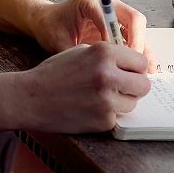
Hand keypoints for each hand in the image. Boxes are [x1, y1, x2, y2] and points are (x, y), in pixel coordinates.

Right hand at [9, 42, 153, 133]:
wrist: (29, 98)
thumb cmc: (53, 73)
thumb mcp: (80, 52)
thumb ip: (108, 56)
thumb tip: (132, 64)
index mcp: (104, 53)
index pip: (141, 62)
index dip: (135, 69)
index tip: (128, 73)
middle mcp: (108, 75)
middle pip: (144, 85)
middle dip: (134, 87)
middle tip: (120, 88)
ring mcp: (107, 100)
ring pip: (133, 103)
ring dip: (121, 102)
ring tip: (99, 98)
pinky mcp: (103, 121)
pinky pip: (117, 117)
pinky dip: (107, 115)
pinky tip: (89, 109)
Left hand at [31, 0, 154, 65]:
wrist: (46, 21)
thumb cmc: (51, 28)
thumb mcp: (59, 42)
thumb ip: (78, 54)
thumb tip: (97, 72)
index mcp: (90, 0)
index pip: (111, 16)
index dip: (115, 38)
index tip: (114, 58)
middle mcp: (107, 3)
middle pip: (133, 18)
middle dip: (137, 42)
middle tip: (136, 64)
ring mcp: (115, 13)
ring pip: (137, 29)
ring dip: (143, 49)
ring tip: (147, 69)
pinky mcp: (118, 25)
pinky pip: (134, 37)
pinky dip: (139, 52)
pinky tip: (145, 68)